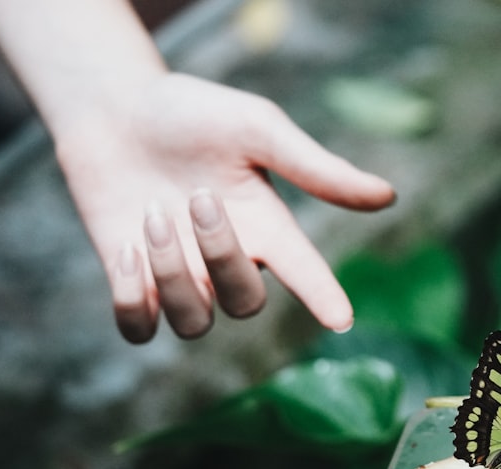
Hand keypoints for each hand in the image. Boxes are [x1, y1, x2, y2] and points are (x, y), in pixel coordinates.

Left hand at [56, 72, 394, 342]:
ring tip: (150, 215)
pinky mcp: (133, 282)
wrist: (112, 107)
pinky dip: (132, 301)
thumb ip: (317, 168)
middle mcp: (231, 259)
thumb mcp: (259, 129)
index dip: (324, 297)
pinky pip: (140, 330)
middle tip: (197, 197)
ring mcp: (183, 276)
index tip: (342, 320)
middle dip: (221, 254)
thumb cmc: (193, 112)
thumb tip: (388, 197)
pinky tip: (126, 251)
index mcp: (269, 227)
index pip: (305, 272)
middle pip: (245, 301)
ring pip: (194, 320)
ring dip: (171, 271)